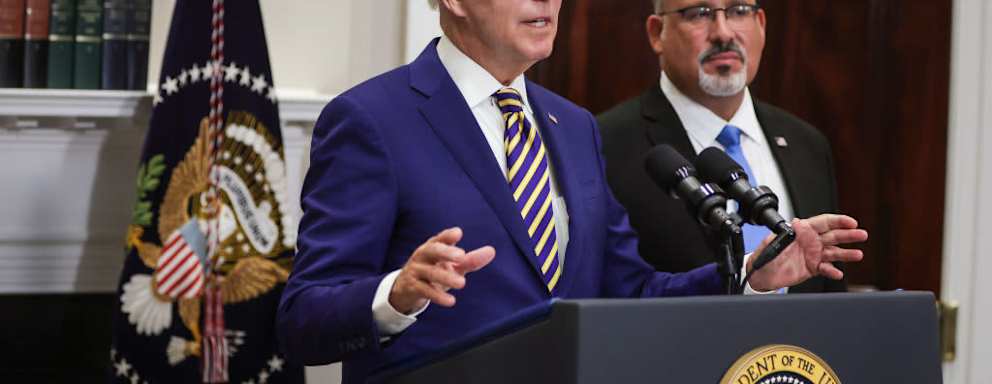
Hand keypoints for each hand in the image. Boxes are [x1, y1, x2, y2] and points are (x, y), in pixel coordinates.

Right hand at [389, 227, 495, 313]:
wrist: (406, 288)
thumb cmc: (434, 271)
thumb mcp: (452, 266)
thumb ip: (470, 260)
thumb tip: (491, 251)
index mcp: (433, 247)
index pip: (439, 239)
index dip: (447, 236)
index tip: (458, 233)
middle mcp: (423, 256)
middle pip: (432, 250)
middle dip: (446, 252)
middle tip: (461, 256)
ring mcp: (416, 271)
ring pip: (430, 272)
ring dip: (446, 277)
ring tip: (462, 283)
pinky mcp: (413, 287)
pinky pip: (425, 290)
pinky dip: (438, 296)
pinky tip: (451, 301)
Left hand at [747, 214, 867, 291]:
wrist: (761, 274)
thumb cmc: (765, 254)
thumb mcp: (773, 240)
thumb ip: (786, 232)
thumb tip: (796, 222)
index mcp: (802, 231)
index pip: (824, 222)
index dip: (838, 221)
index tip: (851, 222)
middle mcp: (810, 242)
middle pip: (833, 236)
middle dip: (848, 235)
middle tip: (862, 234)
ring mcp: (813, 255)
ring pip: (833, 253)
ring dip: (846, 254)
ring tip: (857, 255)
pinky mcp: (812, 268)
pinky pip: (826, 269)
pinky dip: (832, 271)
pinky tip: (837, 272)